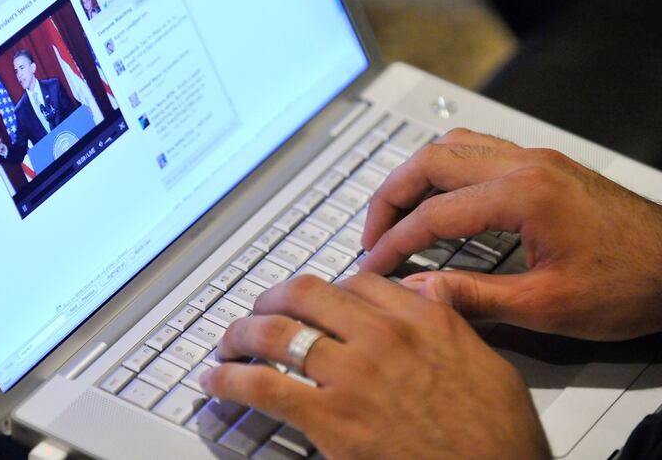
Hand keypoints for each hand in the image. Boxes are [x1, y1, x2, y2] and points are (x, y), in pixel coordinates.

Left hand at [200, 274, 548, 459]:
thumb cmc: (496, 435)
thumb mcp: (489, 361)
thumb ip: (451, 319)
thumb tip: (429, 292)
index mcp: (420, 319)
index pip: (357, 280)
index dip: (327, 287)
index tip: (315, 299)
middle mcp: (381, 337)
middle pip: (306, 295)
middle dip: (272, 298)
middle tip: (259, 308)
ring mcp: (352, 377)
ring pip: (277, 333)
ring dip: (242, 332)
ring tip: (229, 340)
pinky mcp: (331, 421)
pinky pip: (265, 386)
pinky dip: (232, 379)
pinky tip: (217, 379)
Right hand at [361, 128, 661, 340]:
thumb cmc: (633, 282)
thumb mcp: (549, 305)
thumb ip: (475, 297)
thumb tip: (418, 295)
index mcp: (524, 195)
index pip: (434, 214)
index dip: (394, 243)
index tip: (373, 265)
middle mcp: (525, 164)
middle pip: (430, 160)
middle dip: (389, 196)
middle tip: (371, 234)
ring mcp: (534, 159)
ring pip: (451, 145)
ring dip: (414, 176)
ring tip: (396, 213)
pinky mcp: (542, 165)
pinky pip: (475, 149)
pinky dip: (443, 170)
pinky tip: (439, 197)